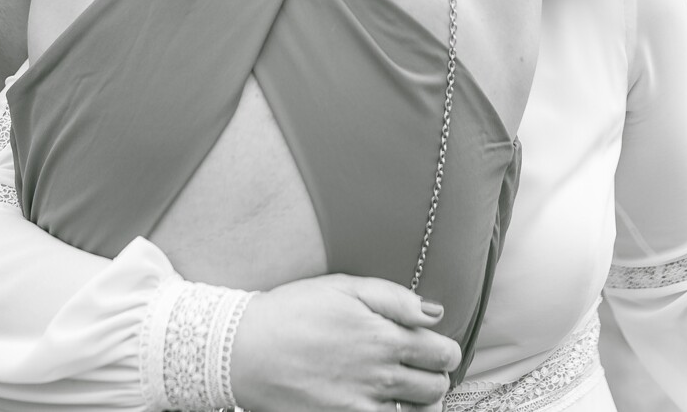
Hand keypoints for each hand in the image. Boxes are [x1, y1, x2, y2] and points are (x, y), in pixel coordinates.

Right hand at [230, 274, 460, 411]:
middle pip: (436, 386)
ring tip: (407, 393)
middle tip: (417, 369)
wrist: (242, 350)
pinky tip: (385, 406)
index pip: (442, 353)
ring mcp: (361, 405)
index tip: (432, 348)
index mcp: (383, 336)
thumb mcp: (343, 286)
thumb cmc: (292, 311)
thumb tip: (434, 313)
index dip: (444, 350)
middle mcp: (379, 374)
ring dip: (421, 403)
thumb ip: (394, 299)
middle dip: (434, 376)